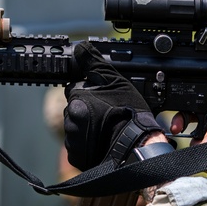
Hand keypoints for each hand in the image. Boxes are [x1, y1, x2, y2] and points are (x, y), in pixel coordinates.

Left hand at [63, 42, 161, 169]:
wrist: (137, 147)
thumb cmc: (129, 114)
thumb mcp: (115, 82)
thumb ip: (94, 64)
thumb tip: (80, 48)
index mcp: (76, 100)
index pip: (74, 90)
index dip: (89, 93)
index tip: (102, 98)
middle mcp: (70, 120)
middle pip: (74, 109)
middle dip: (86, 110)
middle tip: (106, 115)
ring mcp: (72, 140)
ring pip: (75, 128)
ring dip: (85, 127)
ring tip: (105, 129)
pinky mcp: (76, 156)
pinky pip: (77, 147)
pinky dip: (86, 144)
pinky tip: (101, 141)